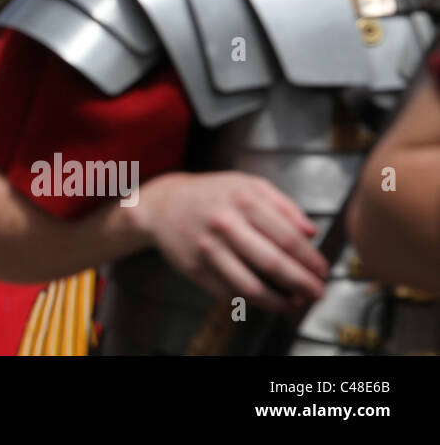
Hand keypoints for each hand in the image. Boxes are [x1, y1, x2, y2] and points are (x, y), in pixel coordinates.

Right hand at [137, 171, 328, 313]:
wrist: (163, 204)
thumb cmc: (212, 194)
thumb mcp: (247, 184)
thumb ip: (283, 204)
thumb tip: (311, 233)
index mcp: (242, 200)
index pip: (287, 237)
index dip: (310, 260)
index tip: (323, 271)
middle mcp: (224, 224)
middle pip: (273, 263)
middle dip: (302, 284)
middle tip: (318, 293)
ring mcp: (207, 248)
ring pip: (250, 286)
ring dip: (280, 301)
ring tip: (295, 303)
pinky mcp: (195, 269)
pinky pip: (229, 294)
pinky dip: (253, 302)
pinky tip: (267, 300)